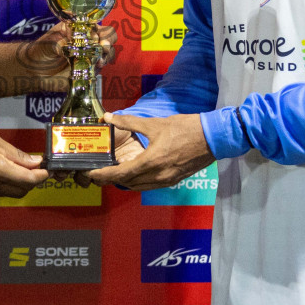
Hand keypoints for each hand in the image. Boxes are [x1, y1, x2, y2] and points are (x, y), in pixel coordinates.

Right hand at [0, 123, 49, 198]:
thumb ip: (16, 155)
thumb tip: (34, 162)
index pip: (27, 180)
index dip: (40, 177)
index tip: (46, 171)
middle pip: (21, 190)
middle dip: (31, 181)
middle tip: (34, 168)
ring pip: (9, 193)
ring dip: (17, 183)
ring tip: (16, 167)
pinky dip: (3, 185)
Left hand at [22, 21, 118, 72]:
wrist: (35, 71)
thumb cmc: (40, 50)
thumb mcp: (47, 43)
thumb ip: (58, 44)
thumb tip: (68, 47)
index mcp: (79, 28)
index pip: (96, 24)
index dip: (99, 28)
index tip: (95, 36)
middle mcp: (88, 40)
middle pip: (108, 36)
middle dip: (108, 40)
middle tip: (103, 47)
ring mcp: (91, 54)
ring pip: (108, 52)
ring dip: (107, 55)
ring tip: (100, 60)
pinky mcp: (90, 69)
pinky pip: (101, 66)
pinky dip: (101, 66)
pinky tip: (96, 67)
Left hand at [86, 112, 213, 190]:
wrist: (212, 138)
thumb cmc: (185, 128)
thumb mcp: (155, 123)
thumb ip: (130, 122)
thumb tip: (109, 117)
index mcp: (151, 161)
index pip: (121, 173)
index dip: (104, 175)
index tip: (92, 174)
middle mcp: (158, 175)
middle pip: (128, 183)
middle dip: (111, 179)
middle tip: (98, 173)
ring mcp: (166, 180)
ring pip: (138, 186)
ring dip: (124, 182)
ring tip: (112, 173)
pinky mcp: (173, 180)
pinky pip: (149, 185)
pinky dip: (138, 182)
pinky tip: (133, 173)